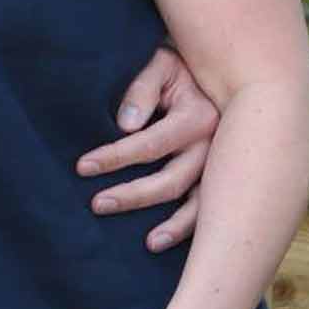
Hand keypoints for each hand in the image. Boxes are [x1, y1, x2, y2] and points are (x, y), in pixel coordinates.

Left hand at [77, 45, 215, 251]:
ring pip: (198, 203)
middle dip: (133, 195)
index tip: (83, 167)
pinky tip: (168, 242)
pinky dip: (192, 228)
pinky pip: (211, 210)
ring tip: (147, 244)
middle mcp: (216, 146)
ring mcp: (224, 166)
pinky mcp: (226, 178)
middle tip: (96, 204)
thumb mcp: (160, 64)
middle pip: (172, 180)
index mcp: (199, 117)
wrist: (222, 66)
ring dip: (174, 226)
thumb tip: (125, 124)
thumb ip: (142, 89)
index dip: (115, 157)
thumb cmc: (180, 65)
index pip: (150, 144)